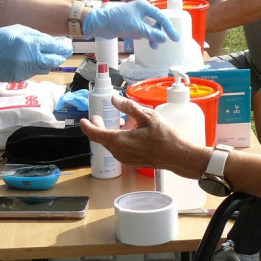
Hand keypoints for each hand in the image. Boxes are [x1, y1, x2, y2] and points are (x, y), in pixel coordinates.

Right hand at [0, 24, 71, 80]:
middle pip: (54, 60)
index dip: (64, 46)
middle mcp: (31, 59)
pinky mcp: (21, 78)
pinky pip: (35, 72)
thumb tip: (50, 42)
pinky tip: (36, 61)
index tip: (68, 45)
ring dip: (51, 62)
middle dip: (61, 55)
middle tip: (65, 51)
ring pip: (46, 68)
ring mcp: (26, 70)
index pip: (54, 47)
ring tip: (52, 55)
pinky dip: (38, 66)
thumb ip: (36, 36)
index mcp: (31, 44)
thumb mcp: (18, 30)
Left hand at [81, 95, 202, 174]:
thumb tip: (114, 99)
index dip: (87, 126)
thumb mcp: (148, 116)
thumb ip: (129, 107)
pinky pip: (118, 149)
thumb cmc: (166, 137)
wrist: (178, 156)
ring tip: (121, 122)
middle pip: (101, 139)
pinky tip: (130, 132)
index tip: (83, 120)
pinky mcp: (131, 162)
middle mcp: (119, 152)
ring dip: (110, 133)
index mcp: (120, 141)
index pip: (95, 134)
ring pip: (110, 144)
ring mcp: (124, 159)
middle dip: (98, 127)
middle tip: (99, 117)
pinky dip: (118, 139)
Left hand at [82, 0, 179, 43]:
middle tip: (168, 42)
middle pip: (157, 22)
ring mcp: (136, 17)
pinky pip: (143, 31)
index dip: (169, 28)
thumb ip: (152, 34)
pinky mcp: (132, 24)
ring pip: (150, 28)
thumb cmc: (117, 21)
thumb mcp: (137, 28)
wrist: (100, 24)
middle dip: (160, 33)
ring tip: (153, 46)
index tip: (176, 38)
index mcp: (144, 6)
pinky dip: (146, 36)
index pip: (161, 17)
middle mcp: (142, 10)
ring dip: (153, 36)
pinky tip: (146, 42)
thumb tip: (163, 39)